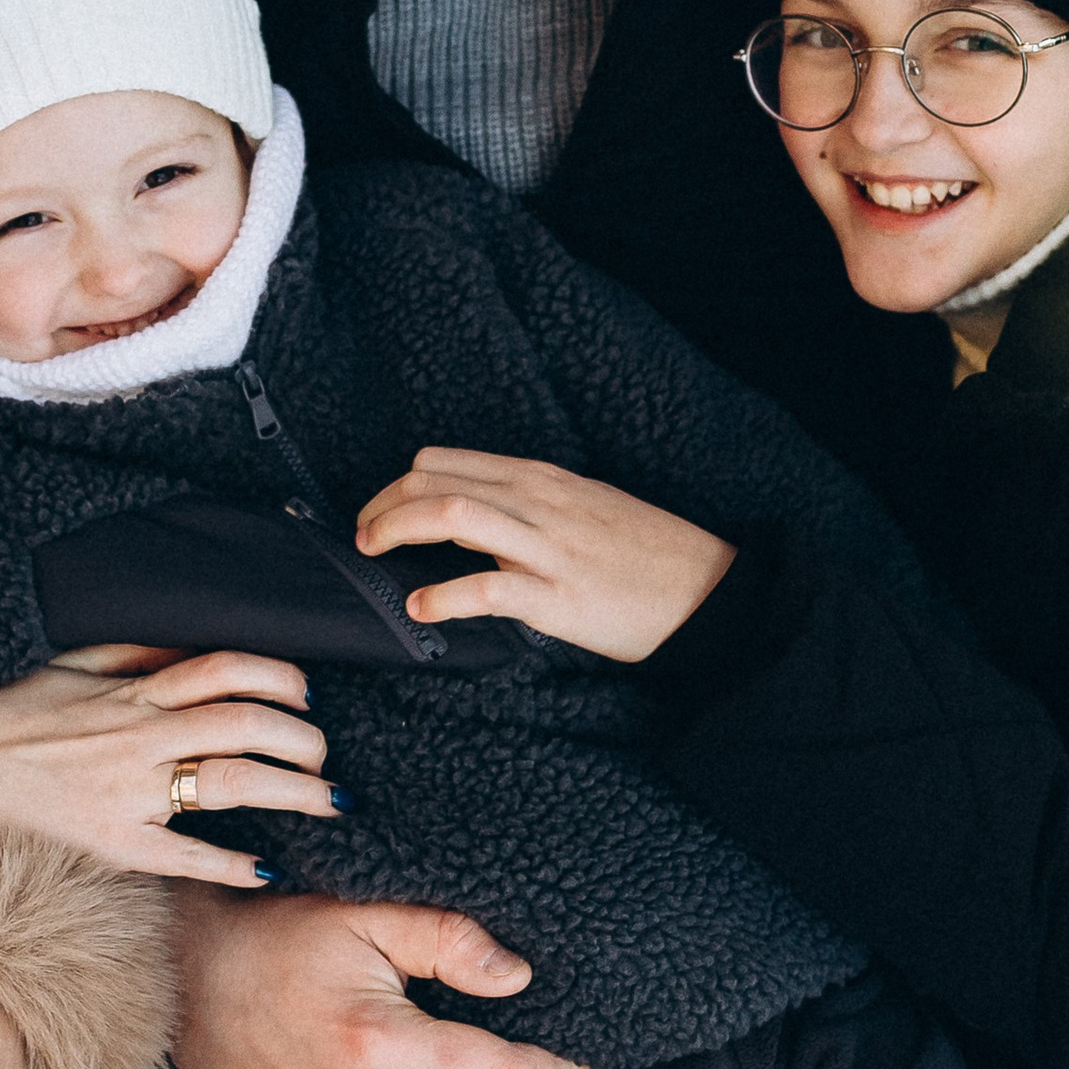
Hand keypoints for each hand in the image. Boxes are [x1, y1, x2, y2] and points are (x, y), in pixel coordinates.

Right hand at [0, 645, 339, 887]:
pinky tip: (267, 870)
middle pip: (244, 725)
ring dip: (291, 792)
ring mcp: (130, 790)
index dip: (279, 678)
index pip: (226, 670)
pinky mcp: (115, 841)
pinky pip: (183, 854)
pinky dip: (230, 864)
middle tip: (327, 757)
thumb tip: (193, 645)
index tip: (306, 696)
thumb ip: (138, 653)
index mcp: (135, 691)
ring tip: (329, 802)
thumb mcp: (76, 664)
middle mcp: (140, 735)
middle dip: (301, 739)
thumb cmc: (18, 713)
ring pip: (228, 783)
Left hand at [354, 450, 736, 663]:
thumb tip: (482, 514)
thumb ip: (532, 504)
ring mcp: (546, 547)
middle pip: (433, 481)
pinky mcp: (557, 596)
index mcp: (540, 478)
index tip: (376, 512)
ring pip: (451, 515)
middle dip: (381, 506)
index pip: (443, 461)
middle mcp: (536, 501)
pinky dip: (442, 596)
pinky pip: (486, 588)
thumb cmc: (646, 553)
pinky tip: (420, 607)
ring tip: (374, 555)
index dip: (394, 485)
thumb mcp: (586, 505)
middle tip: (362, 538)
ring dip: (396, 531)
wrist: (706, 590)